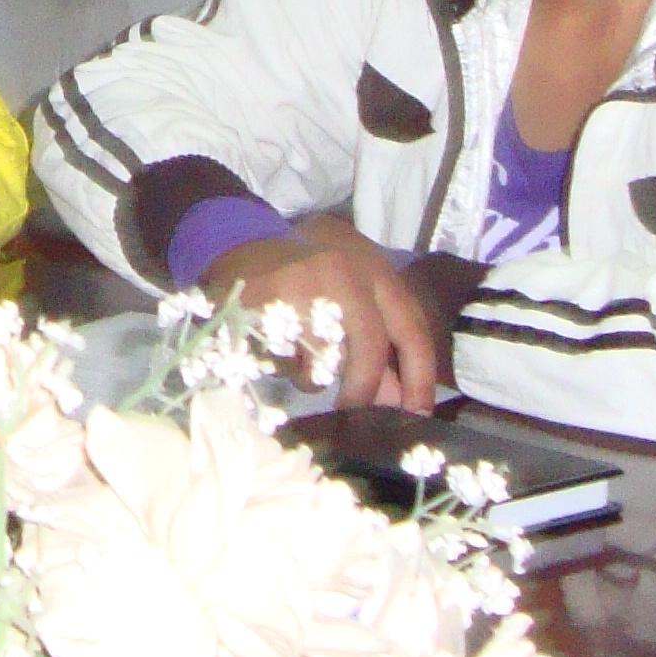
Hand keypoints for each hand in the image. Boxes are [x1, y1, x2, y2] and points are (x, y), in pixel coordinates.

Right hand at [203, 213, 446, 412]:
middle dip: (362, 388)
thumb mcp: (350, 300)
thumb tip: (397, 401)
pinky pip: (284, 355)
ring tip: (296, 356)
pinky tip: (273, 345)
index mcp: (374, 270)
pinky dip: (282, 364)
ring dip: (312, 374)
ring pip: (324, 356)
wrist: (236, 241)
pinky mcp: (270, 299)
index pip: (411, 329)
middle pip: (370, 347)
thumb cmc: (305, 278)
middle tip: (351, 410)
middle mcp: (345, 271)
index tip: (416, 414)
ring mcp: (307, 283)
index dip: (419, 378)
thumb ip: (376, 344)